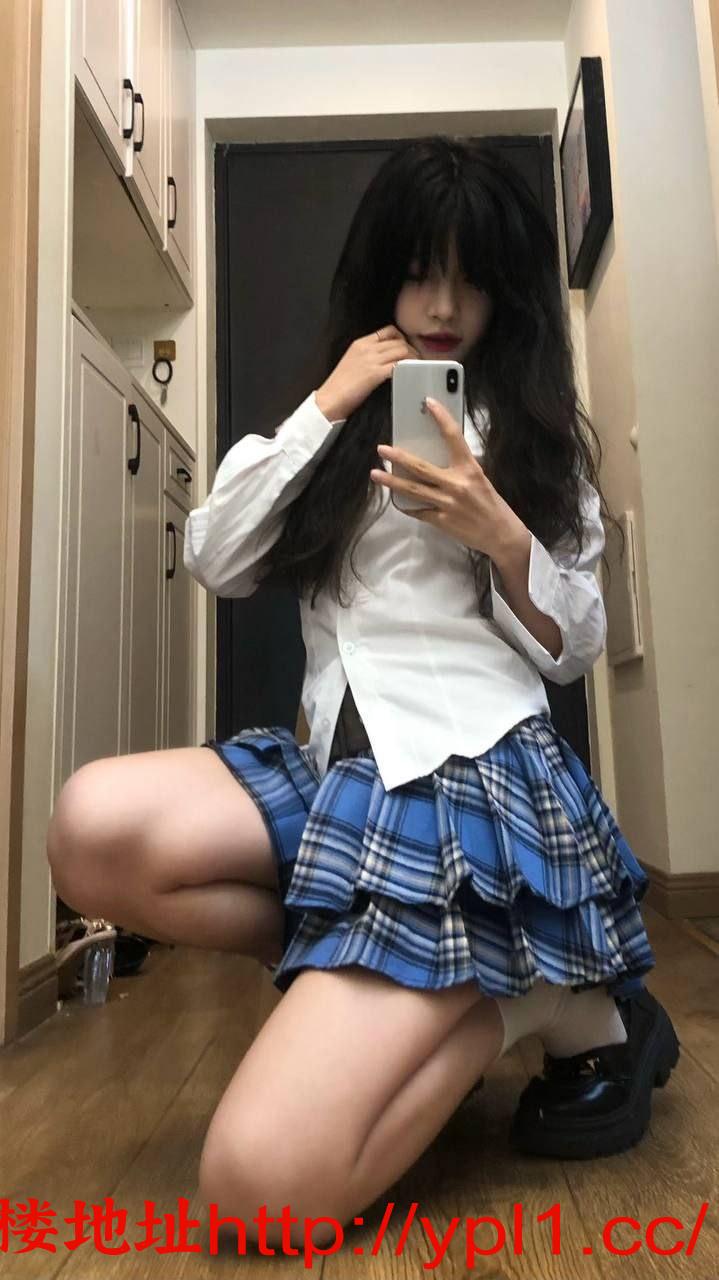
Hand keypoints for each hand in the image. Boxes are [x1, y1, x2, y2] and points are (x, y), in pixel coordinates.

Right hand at [314, 325, 419, 421]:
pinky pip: (398, 365)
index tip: (406, 348)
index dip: (401, 338)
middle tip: (416, 361)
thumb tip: (384, 359)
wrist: (329, 399)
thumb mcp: (351, 361)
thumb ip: (367, 356)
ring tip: (416, 368)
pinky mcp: (375, 374)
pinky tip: (409, 375)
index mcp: (360, 343)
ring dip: (413, 359)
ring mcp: (371, 360)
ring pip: (402, 351)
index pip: (388, 331)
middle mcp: (367, 348)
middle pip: (399, 341)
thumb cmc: (339, 386)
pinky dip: (407, 368)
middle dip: (411, 350)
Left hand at [369, 396, 528, 558]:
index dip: (441, 418)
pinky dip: (406, 505)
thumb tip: (437, 456)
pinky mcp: (441, 520)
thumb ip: (459, 468)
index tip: (429, 403)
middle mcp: (456, 484)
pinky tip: (396, 500)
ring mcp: (446, 504)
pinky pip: (418, 511)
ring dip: (391, 482)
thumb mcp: (479, 479)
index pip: (453, 437)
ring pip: (413, 490)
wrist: (500, 534)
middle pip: (420, 467)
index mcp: (469, 468)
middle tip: (382, 449)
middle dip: (398, 457)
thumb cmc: (491, 504)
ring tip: (375, 474)